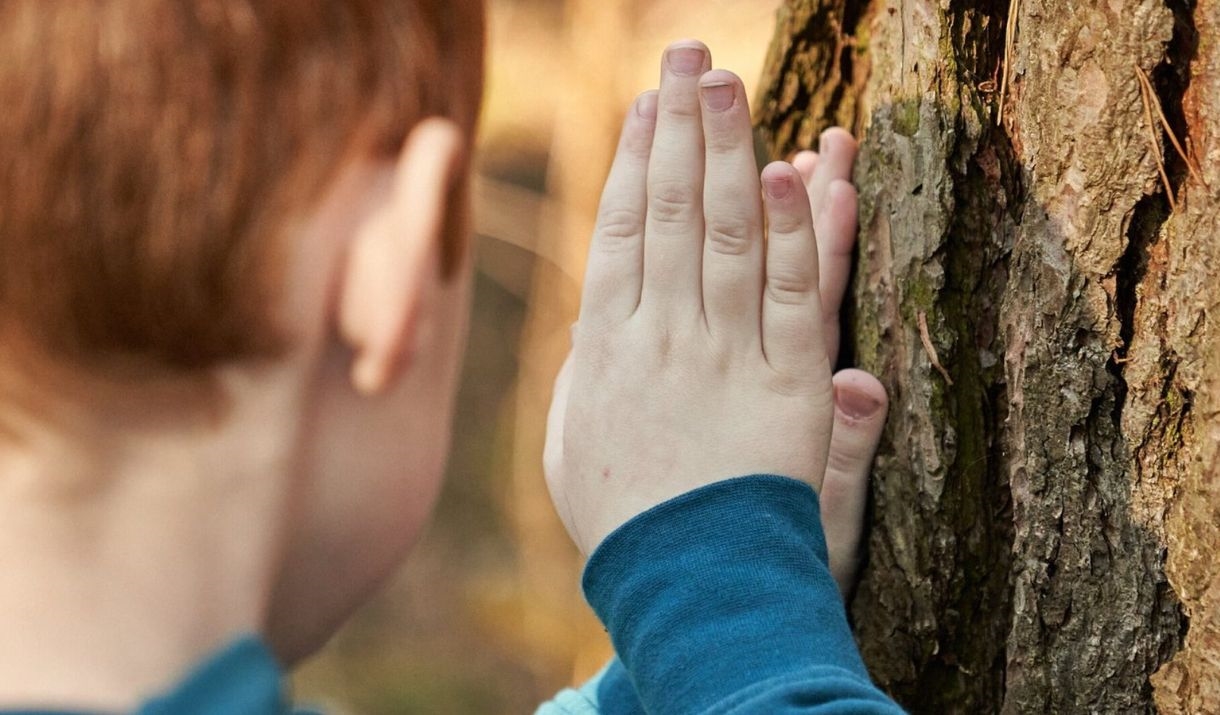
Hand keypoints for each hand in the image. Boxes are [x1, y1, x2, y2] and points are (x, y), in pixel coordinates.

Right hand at [545, 42, 886, 586]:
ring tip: (730, 82)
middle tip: (688, 56)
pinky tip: (791, 173)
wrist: (689, 583)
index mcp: (606, 347)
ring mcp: (725, 353)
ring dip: (728, 151)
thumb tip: (589, 328)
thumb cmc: (624, 520)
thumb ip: (581, 379)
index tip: (642, 106)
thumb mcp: (572, 448)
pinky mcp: (789, 382)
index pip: (618, 231)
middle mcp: (662, 335)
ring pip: (724, 233)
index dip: (630, 161)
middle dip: (678, 127)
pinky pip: (788, 294)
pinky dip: (791, 232)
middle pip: (667, 211)